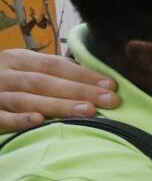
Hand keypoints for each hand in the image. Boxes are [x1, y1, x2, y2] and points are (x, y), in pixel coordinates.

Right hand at [0, 49, 120, 131]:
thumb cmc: (5, 83)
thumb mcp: (22, 70)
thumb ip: (51, 73)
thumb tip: (95, 80)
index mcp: (16, 59)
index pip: (54, 66)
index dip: (83, 75)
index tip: (111, 85)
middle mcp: (4, 74)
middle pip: (45, 82)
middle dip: (79, 91)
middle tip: (110, 100)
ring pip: (27, 99)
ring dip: (58, 105)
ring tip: (87, 111)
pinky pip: (2, 117)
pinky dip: (19, 120)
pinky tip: (39, 121)